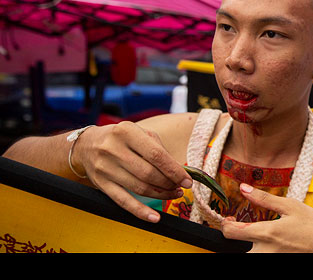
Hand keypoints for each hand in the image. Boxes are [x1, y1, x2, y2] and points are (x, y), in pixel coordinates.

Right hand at [74, 122, 191, 222]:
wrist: (87, 145)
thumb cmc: (122, 138)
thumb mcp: (139, 133)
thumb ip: (159, 149)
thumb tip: (180, 171)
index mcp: (127, 132)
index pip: (156, 155)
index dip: (175, 170)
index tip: (187, 181)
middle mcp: (113, 149)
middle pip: (148, 173)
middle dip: (169, 183)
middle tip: (180, 188)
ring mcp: (105, 168)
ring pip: (139, 188)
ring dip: (160, 194)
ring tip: (173, 194)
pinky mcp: (101, 184)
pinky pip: (123, 201)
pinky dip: (140, 211)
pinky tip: (154, 217)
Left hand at [221, 183, 312, 252]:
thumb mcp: (290, 206)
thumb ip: (264, 198)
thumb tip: (243, 188)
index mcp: (266, 233)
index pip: (231, 233)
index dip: (225, 225)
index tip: (230, 220)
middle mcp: (265, 252)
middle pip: (236, 249)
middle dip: (238, 239)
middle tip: (244, 228)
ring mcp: (271, 261)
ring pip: (249, 255)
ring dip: (249, 246)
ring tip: (259, 237)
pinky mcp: (277, 264)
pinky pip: (261, 257)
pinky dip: (262, 251)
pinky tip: (273, 244)